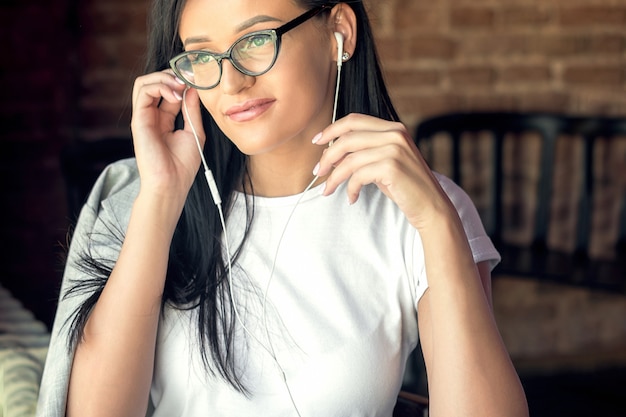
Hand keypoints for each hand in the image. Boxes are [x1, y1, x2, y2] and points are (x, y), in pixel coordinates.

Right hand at [130, 70, 204, 202]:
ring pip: (145, 82)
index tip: (199, 80)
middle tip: (190, 79)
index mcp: (165, 119)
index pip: (170, 91)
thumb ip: (192, 110)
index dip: (183, 82)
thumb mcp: (195, 132)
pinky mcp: (138, 119)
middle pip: (155, 82)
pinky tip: (175, 95)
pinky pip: (142, 91)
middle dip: (173, 75)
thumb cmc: (182, 164)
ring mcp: (144, 116)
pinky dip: (159, 86)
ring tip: (181, 86)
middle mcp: (152, 116)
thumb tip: (193, 88)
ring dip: (165, 78)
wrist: (171, 183)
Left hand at [313, 113, 457, 229]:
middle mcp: (395, 134)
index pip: (354, 120)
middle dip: (327, 156)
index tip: (317, 142)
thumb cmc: (405, 187)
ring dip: (334, 177)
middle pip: (347, 138)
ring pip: (349, 159)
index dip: (331, 129)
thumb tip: (331, 153)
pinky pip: (358, 175)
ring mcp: (395, 149)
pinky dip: (350, 189)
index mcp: (393, 128)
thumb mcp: (384, 162)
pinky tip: (352, 198)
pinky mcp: (392, 167)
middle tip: (318, 172)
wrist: (431, 207)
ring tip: (328, 190)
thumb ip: (365, 152)